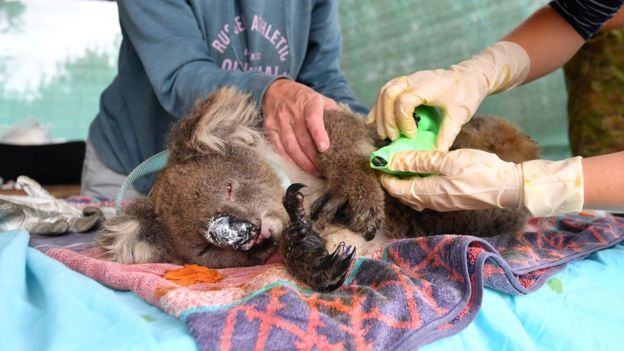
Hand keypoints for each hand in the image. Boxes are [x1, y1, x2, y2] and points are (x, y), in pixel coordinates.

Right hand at [263, 79, 337, 175]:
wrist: (276, 89)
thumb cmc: (303, 98)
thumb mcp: (320, 98)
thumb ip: (333, 112)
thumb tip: (348, 127)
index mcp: (309, 102)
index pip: (313, 119)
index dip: (319, 134)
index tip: (324, 148)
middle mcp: (293, 111)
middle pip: (303, 138)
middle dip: (314, 157)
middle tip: (324, 170)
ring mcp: (279, 120)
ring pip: (290, 145)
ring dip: (302, 161)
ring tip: (314, 171)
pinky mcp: (269, 128)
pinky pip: (279, 147)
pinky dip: (288, 159)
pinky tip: (298, 166)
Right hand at [367, 41, 530, 150]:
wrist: (469, 76)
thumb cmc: (466, 94)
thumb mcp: (459, 116)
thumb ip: (446, 135)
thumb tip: (435, 154)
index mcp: (427, 86)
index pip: (404, 102)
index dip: (403, 122)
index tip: (411, 136)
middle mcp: (413, 80)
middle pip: (388, 95)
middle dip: (387, 119)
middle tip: (392, 138)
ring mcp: (407, 79)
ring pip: (383, 92)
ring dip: (380, 114)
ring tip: (383, 134)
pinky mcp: (404, 82)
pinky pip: (385, 92)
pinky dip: (378, 107)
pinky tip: (372, 121)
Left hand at [379, 149, 582, 216]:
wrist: (508, 187)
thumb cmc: (480, 172)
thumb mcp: (448, 160)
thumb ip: (419, 160)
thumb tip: (393, 159)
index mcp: (427, 192)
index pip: (396, 187)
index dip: (384, 174)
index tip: (377, 159)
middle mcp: (431, 202)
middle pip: (402, 192)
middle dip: (391, 177)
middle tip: (386, 159)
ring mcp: (441, 202)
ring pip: (413, 193)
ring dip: (404, 180)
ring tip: (401, 161)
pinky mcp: (450, 199)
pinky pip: (425, 193)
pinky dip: (417, 181)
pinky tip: (421, 168)